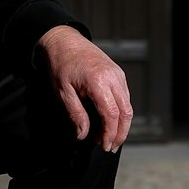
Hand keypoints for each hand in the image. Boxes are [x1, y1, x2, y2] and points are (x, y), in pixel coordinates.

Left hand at [37, 25, 132, 150]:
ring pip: (128, 105)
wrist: (64, 41)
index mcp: (98, 82)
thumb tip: (83, 135)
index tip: (105, 146)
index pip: (112, 114)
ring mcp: (118, 74)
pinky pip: (124, 96)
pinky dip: (121, 112)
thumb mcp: (62, 92)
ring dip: (122, 124)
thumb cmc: (61, 65)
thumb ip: (75, 114)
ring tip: (111, 138)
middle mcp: (113, 77)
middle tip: (111, 147)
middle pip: (126, 112)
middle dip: (120, 133)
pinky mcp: (118, 73)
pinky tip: (111, 121)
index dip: (110, 133)